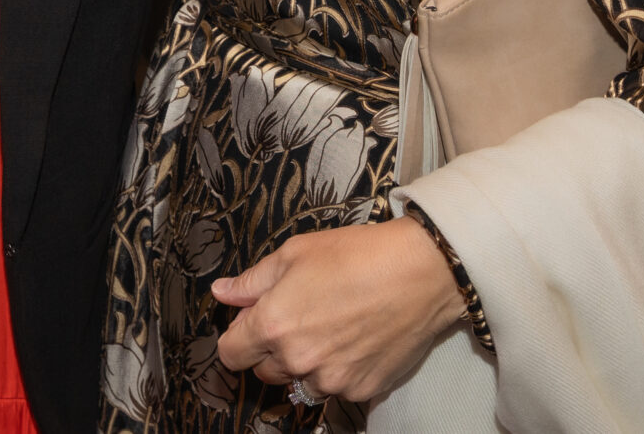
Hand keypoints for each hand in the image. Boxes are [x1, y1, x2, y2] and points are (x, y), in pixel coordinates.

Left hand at [211, 218, 464, 405]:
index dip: (237, 336)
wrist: (420, 273)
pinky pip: (335, 389)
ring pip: (299, 383)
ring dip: (304, 364)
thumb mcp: (295, 253)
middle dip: (271, 349)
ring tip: (328, 329)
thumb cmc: (356, 255)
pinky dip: (337, 372)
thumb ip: (253, 281)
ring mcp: (332, 379)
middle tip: (297, 317)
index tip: (252, 322)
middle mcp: (298, 360)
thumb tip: (223, 293)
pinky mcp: (361, 390)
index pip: (230, 354)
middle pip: (263, 371)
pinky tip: (353, 341)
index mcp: (274, 325)